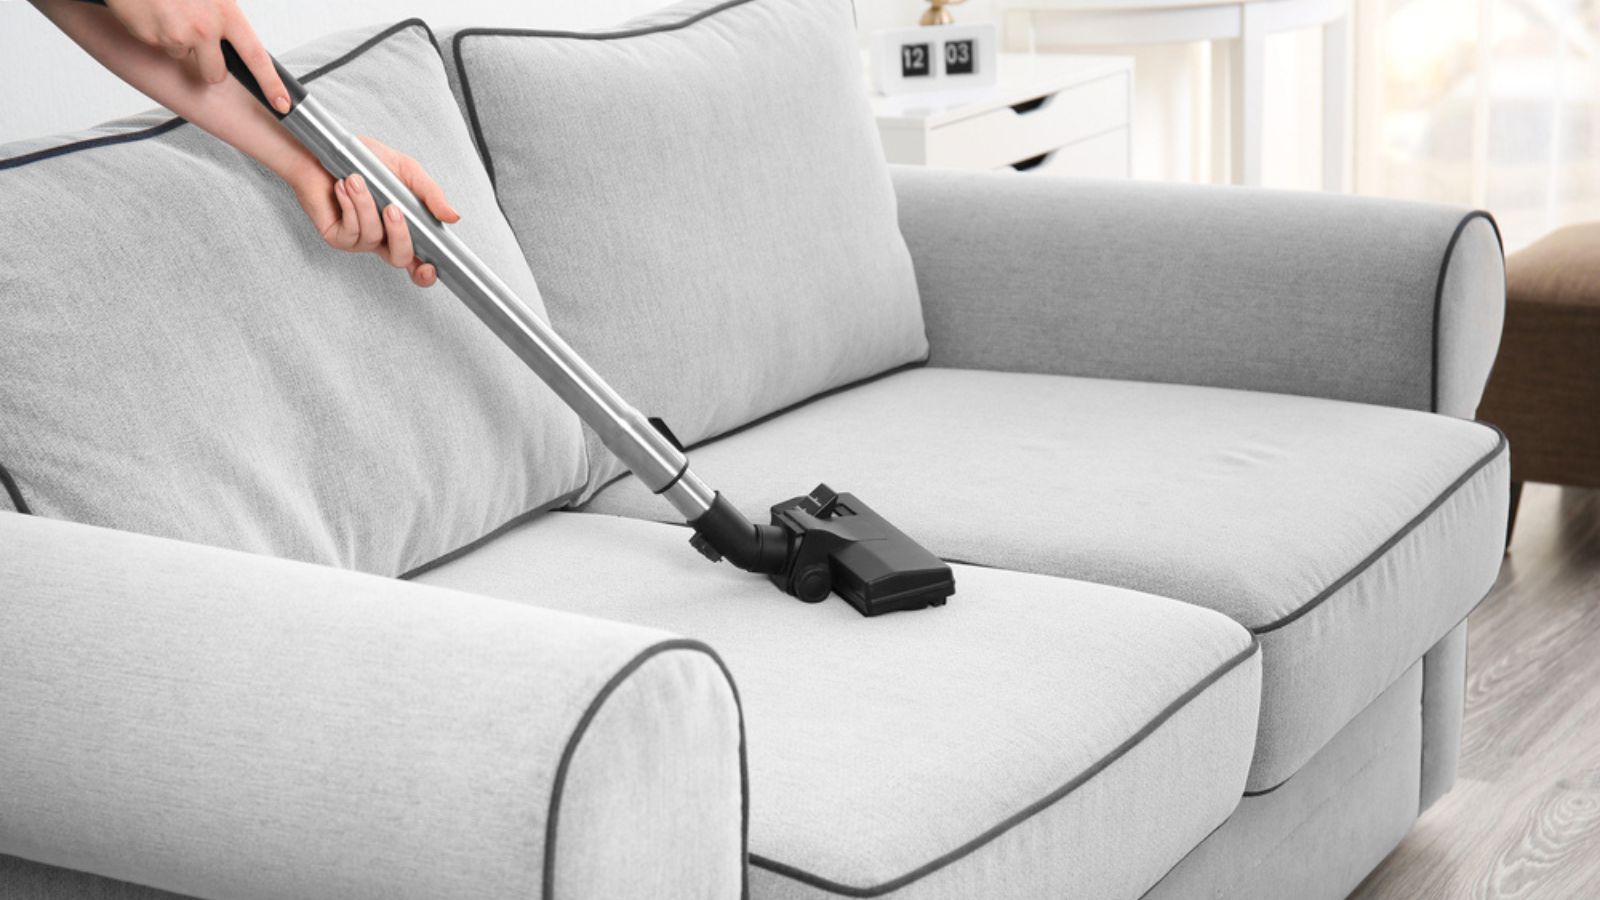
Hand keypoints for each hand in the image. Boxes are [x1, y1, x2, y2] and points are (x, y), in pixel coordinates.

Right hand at [102, 0, 289, 111]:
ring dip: (179, 43)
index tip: (282, 104)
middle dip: (208, 66)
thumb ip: (225, 16)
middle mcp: (205, 27)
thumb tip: (233, 37)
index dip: (271, 84)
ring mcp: (177, 35)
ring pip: (184, 57)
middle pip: (215, 73)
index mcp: (226, 13)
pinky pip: (160, 46)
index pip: (257, 57)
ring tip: (171, 14)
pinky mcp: (152, 38)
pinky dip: (157, 33)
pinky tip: (155, 12)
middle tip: (197, 39)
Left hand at [290, 136, 461, 288]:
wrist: (322, 151)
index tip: (430, 267)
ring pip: (372, 238)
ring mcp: (357, 240)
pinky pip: (351, 230)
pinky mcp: (336, 236)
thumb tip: (453, 217)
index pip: (417, 261)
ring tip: (357, 179)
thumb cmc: (362, 160)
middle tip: (393, 207)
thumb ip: (430, 194)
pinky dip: (350, 205)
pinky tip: (343, 187)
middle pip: (400, 258)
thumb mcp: (406, 171)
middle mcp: (380, 239)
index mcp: (401, 228)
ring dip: (366, 206)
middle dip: (400, 234)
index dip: (425, 272)